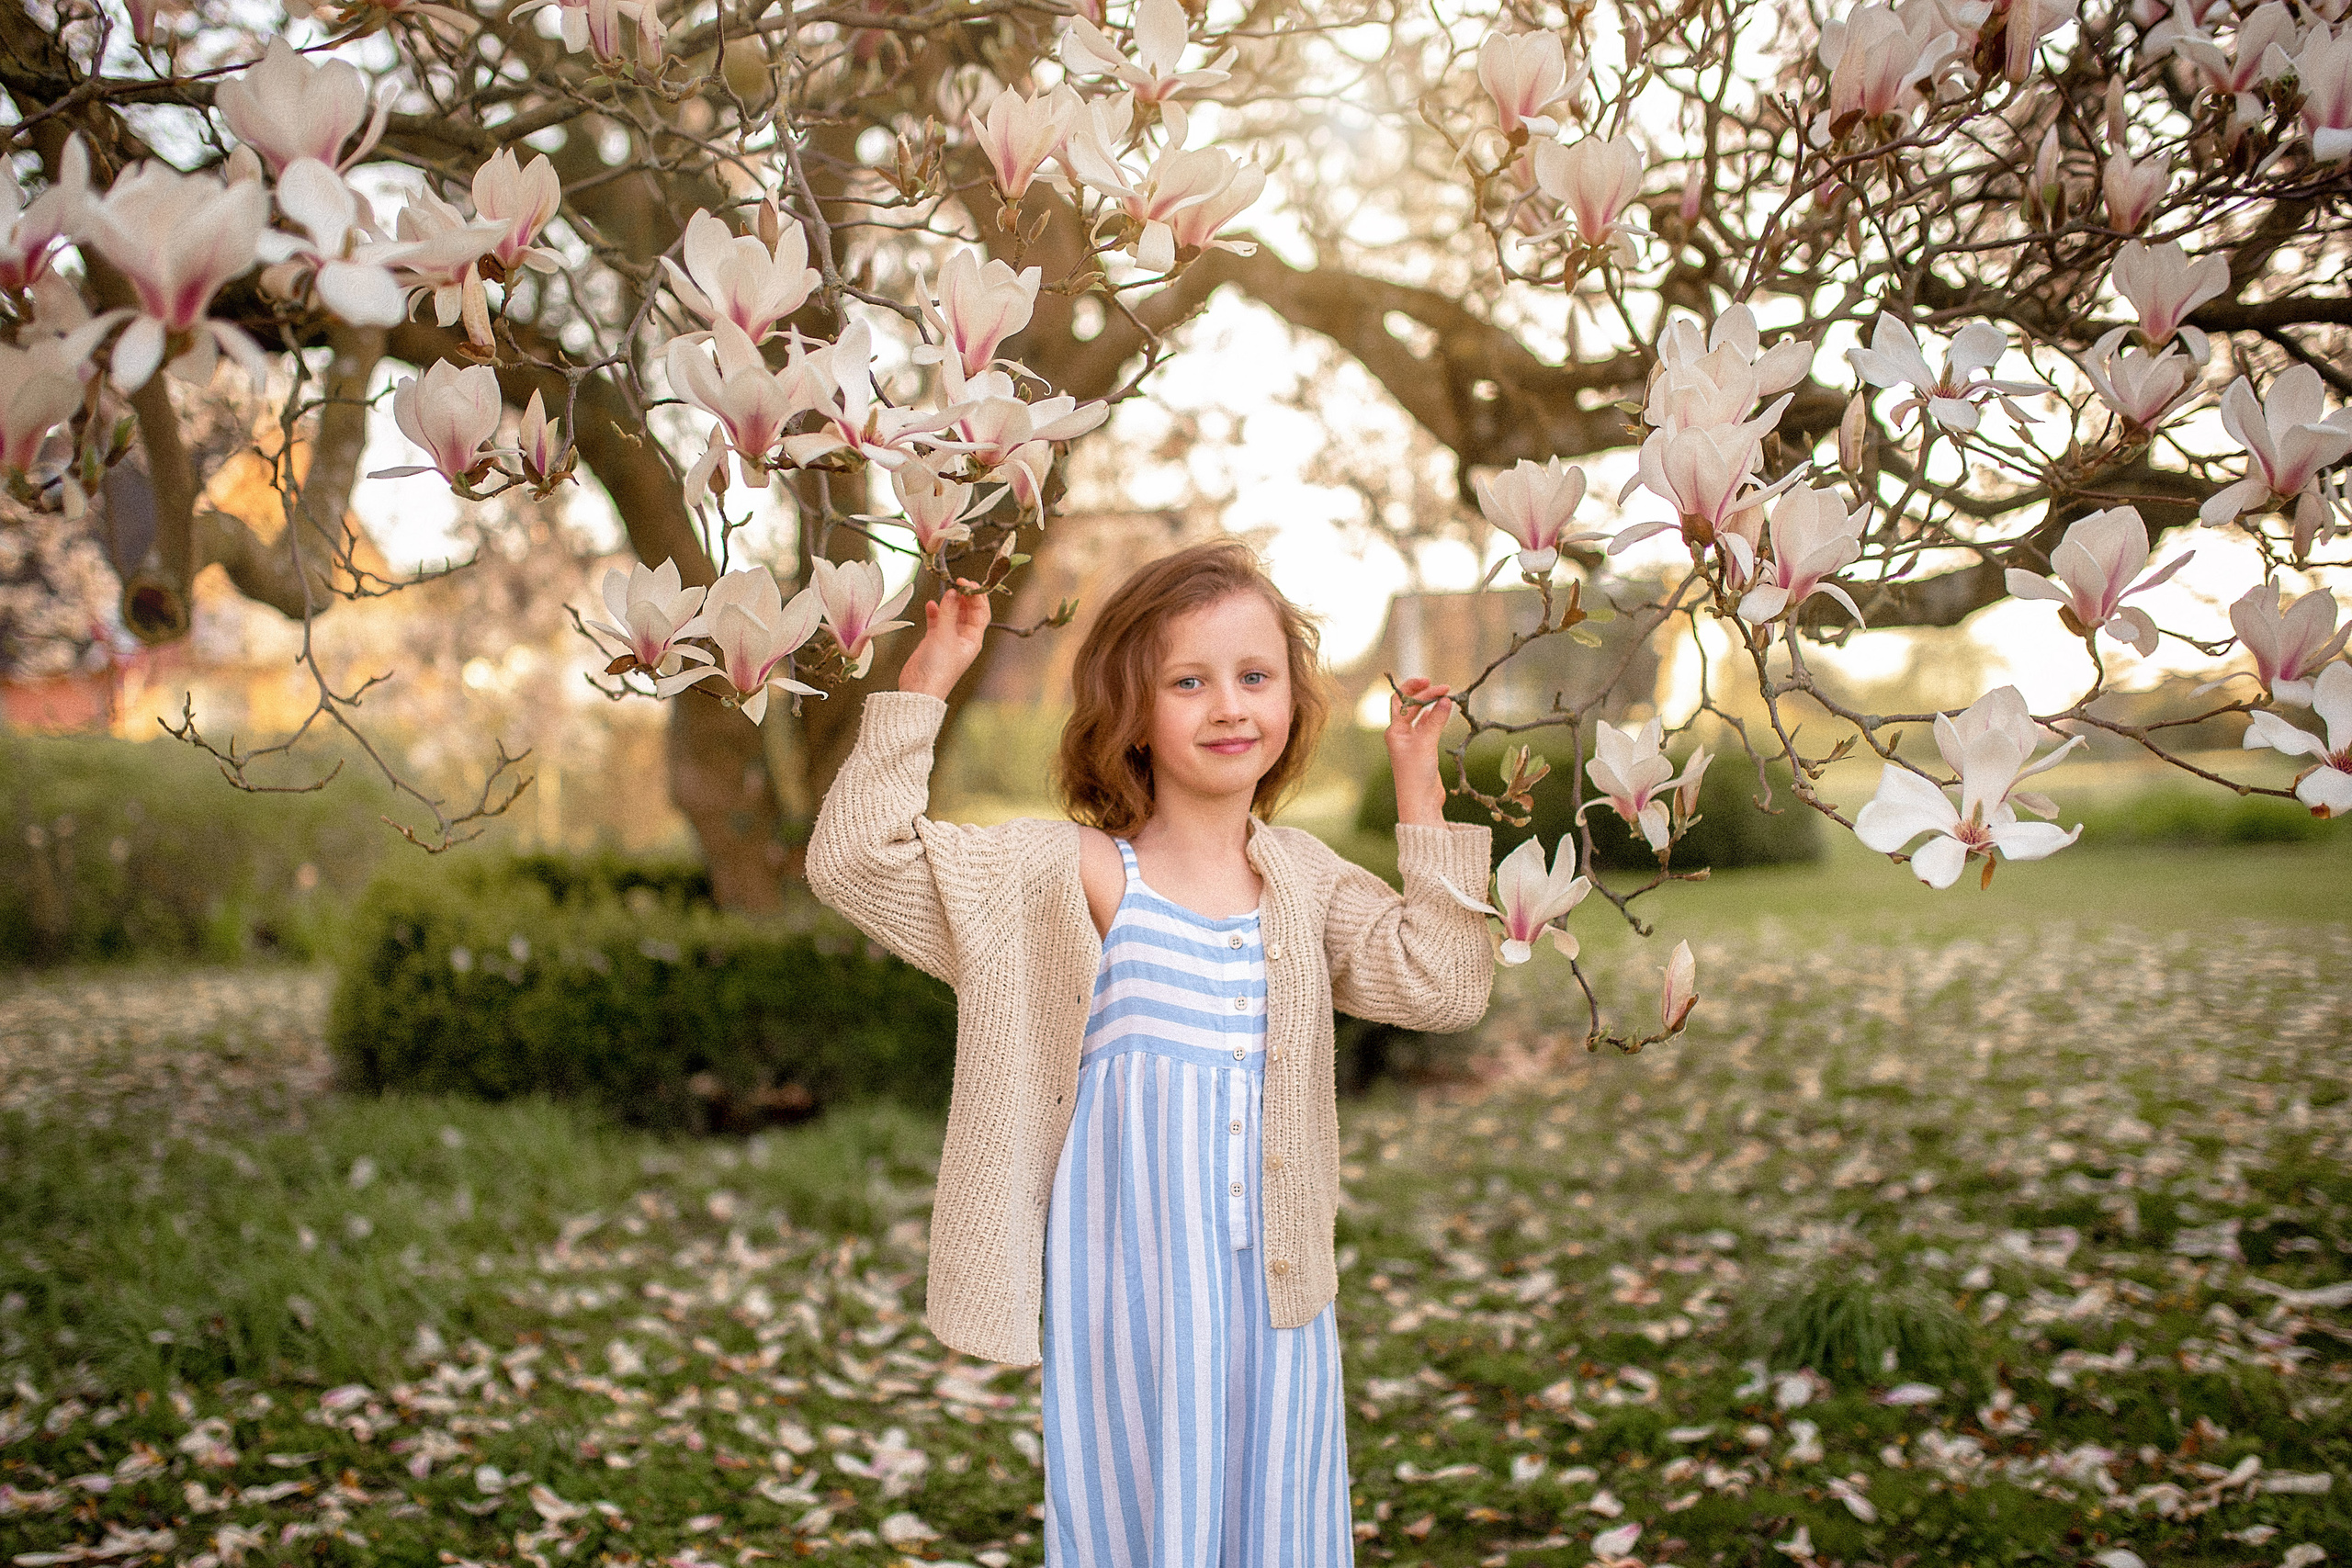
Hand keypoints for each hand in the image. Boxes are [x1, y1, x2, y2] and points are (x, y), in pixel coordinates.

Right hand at [897, 586, 991, 699]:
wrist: (919, 690)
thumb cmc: (937, 668)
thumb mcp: (944, 636)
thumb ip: (948, 612)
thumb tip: (953, 592)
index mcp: (973, 639)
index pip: (981, 612)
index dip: (976, 595)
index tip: (966, 582)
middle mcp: (963, 638)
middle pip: (968, 611)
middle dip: (963, 596)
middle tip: (955, 581)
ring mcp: (948, 639)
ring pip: (952, 614)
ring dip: (949, 602)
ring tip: (944, 590)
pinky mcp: (933, 641)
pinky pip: (937, 621)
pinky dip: (935, 612)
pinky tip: (930, 604)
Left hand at [1387, 676, 1454, 824]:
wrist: (1420, 801)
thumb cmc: (1416, 774)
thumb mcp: (1426, 743)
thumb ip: (1435, 720)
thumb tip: (1445, 700)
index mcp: (1394, 731)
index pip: (1402, 702)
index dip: (1415, 689)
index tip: (1431, 682)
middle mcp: (1399, 735)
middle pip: (1410, 707)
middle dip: (1425, 695)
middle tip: (1444, 688)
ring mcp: (1410, 742)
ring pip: (1419, 717)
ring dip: (1430, 706)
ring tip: (1446, 697)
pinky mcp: (1421, 750)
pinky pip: (1426, 728)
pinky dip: (1434, 718)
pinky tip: (1441, 712)